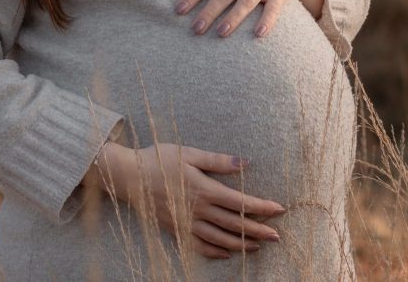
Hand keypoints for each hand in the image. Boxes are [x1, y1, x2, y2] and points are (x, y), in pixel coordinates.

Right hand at [90, 142, 285, 259]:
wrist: (129, 177)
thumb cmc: (158, 160)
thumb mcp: (189, 154)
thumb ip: (218, 161)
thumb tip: (245, 162)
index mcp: (204, 189)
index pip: (240, 202)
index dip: (261, 207)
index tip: (279, 210)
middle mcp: (198, 210)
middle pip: (234, 224)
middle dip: (258, 231)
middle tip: (277, 236)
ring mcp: (186, 223)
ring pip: (220, 239)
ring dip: (241, 244)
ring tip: (257, 246)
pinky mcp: (176, 230)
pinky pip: (199, 246)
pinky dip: (215, 251)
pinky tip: (227, 253)